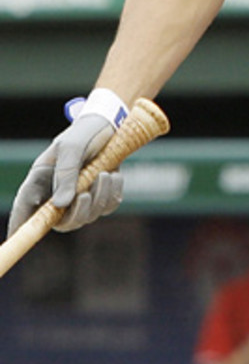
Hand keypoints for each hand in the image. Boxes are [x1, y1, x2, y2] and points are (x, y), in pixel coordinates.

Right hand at [6, 114, 122, 236]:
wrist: (110, 125)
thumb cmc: (84, 133)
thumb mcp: (72, 148)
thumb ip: (65, 175)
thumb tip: (61, 206)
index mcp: (39, 183)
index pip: (24, 211)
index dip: (21, 228)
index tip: (19, 238)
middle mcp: (57, 194)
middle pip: (61, 224)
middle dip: (77, 212)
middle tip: (85, 193)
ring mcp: (79, 196)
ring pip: (87, 216)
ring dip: (98, 198)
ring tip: (104, 174)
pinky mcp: (100, 194)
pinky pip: (107, 207)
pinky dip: (112, 193)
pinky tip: (114, 175)